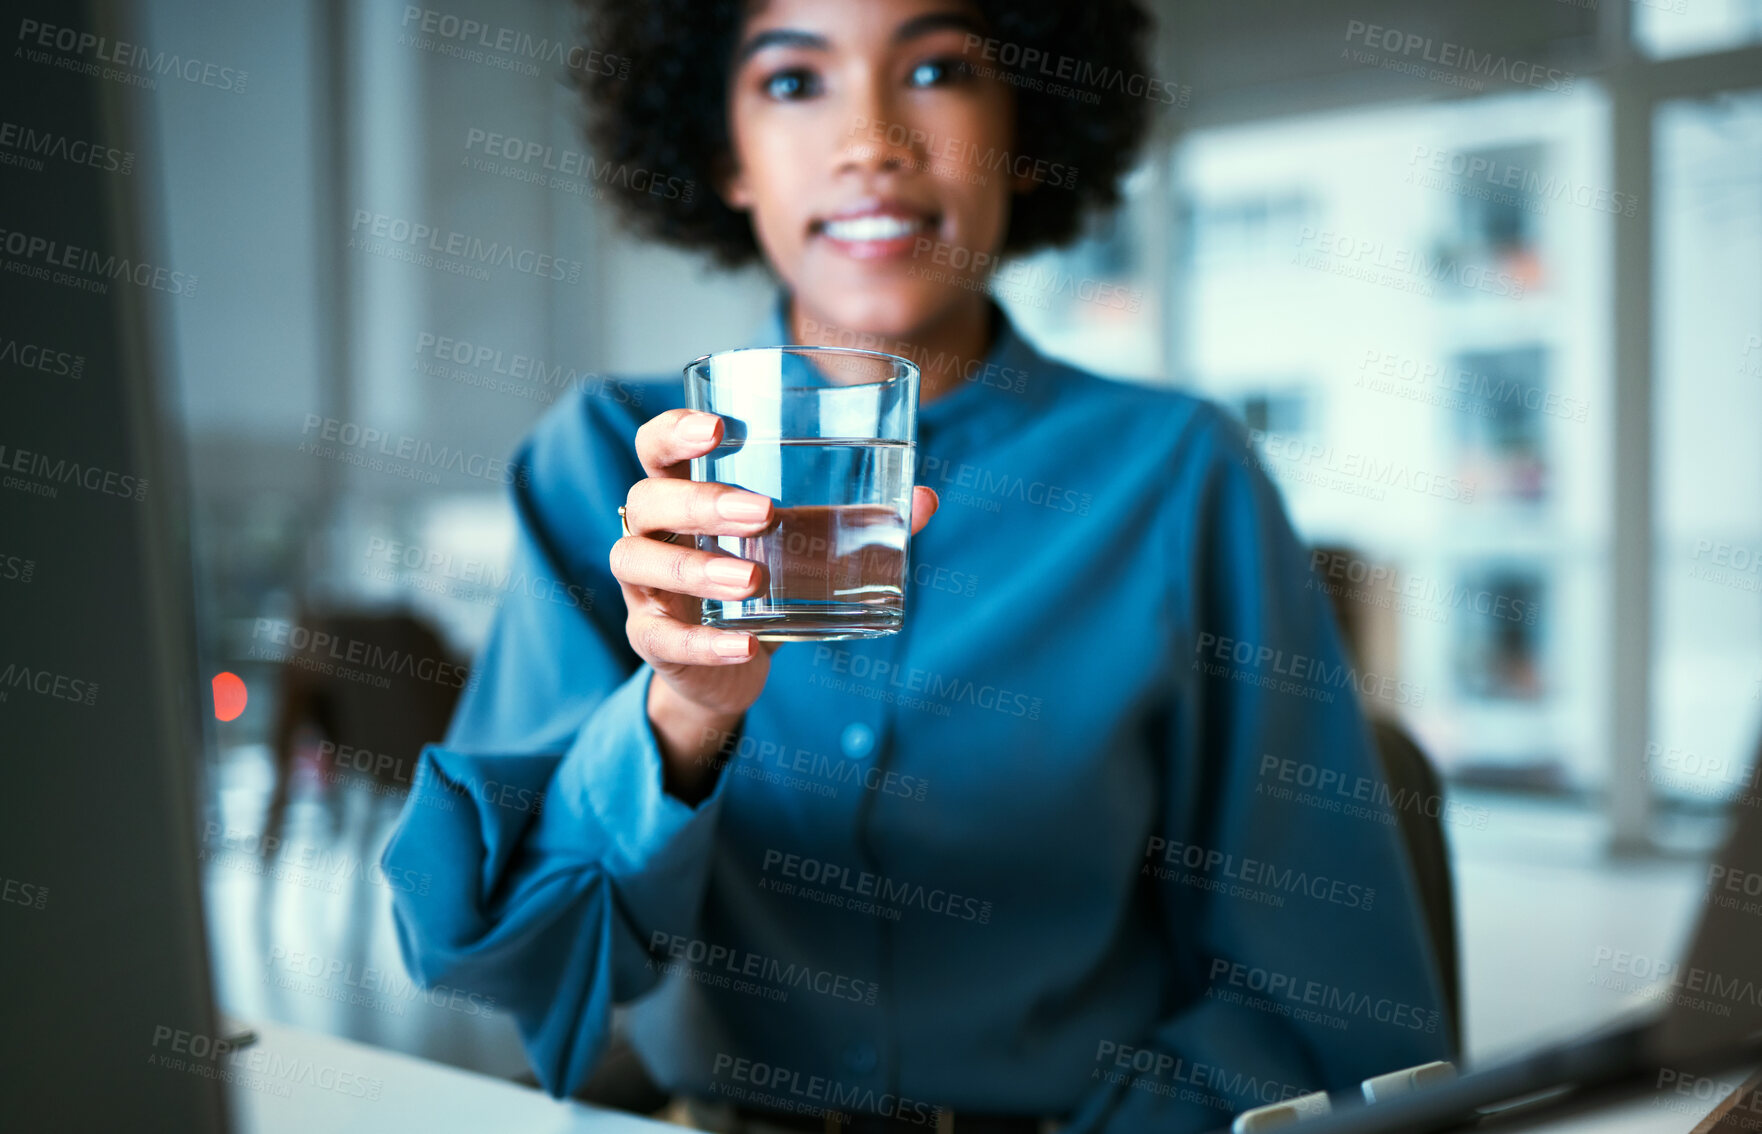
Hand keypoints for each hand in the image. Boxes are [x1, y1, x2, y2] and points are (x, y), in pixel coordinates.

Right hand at [613, 409, 938, 790]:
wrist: (726, 666)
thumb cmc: (759, 580)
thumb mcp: (802, 547)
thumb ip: (853, 522)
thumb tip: (925, 499)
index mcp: (682, 492)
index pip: (656, 446)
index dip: (676, 431)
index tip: (721, 428)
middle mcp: (651, 533)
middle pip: (648, 501)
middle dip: (701, 503)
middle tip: (763, 513)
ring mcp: (642, 588)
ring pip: (638, 563)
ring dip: (696, 569)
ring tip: (752, 580)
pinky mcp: (652, 640)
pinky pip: (663, 639)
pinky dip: (704, 643)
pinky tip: (745, 645)